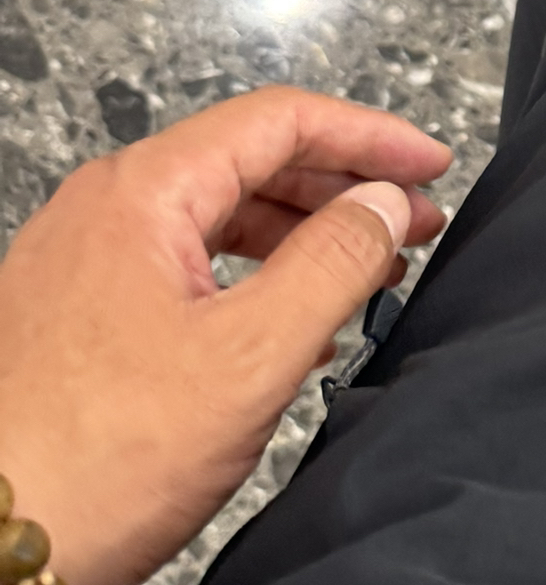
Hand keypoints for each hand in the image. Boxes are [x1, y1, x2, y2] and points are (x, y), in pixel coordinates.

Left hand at [0, 88, 450, 584]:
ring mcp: (81, 264)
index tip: (432, 164)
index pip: (279, 122)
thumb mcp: (249, 357)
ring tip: (368, 274)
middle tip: (416, 224)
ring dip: (300, 235)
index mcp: (141, 194)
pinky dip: (251, 278)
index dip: (370, 137)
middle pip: (247, 161)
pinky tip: (292, 323)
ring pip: (215, 217)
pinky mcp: (75, 319)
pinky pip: (182, 268)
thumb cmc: (94, 462)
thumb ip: (333, 265)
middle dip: (342, 187)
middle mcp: (102, 211)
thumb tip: (385, 204)